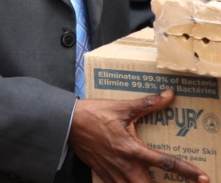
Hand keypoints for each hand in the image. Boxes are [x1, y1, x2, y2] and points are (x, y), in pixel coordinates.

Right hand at [70, 90, 209, 182]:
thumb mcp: (121, 107)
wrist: (65, 123)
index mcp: (132, 149)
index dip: (188, 172)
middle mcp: (125, 166)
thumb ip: (147, 104)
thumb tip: (169, 95)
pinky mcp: (104, 174)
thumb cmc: (93, 114)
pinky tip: (132, 182)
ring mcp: (113, 173)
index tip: (204, 179)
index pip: (166, 164)